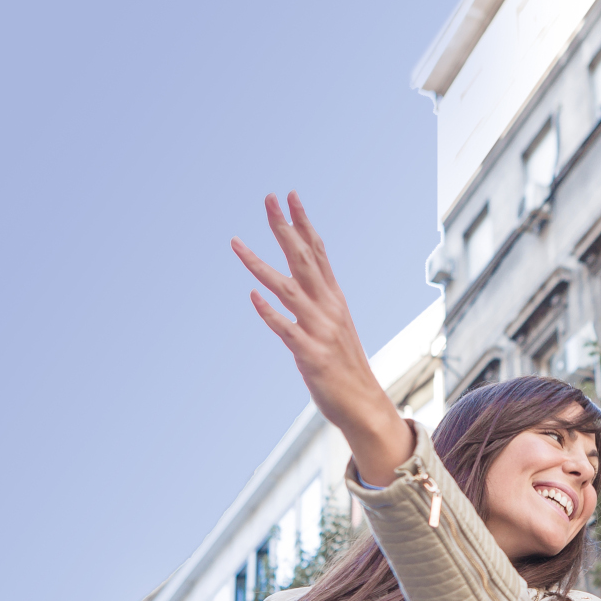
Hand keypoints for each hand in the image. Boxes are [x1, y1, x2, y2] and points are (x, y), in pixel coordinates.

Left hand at [232, 193, 411, 485]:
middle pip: (303, 260)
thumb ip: (318, 302)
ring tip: (235, 243)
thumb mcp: (335, 326)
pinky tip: (252, 296)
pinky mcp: (310, 355)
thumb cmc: (345, 366)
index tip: (290, 195)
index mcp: (334, 299)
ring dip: (260, 265)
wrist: (365, 405)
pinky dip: (270, 313)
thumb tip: (297, 283)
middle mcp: (328, 308)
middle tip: (267, 199)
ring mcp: (320, 331)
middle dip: (284, 228)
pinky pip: (286, 330)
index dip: (303, 223)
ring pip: (287, 289)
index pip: (318, 252)